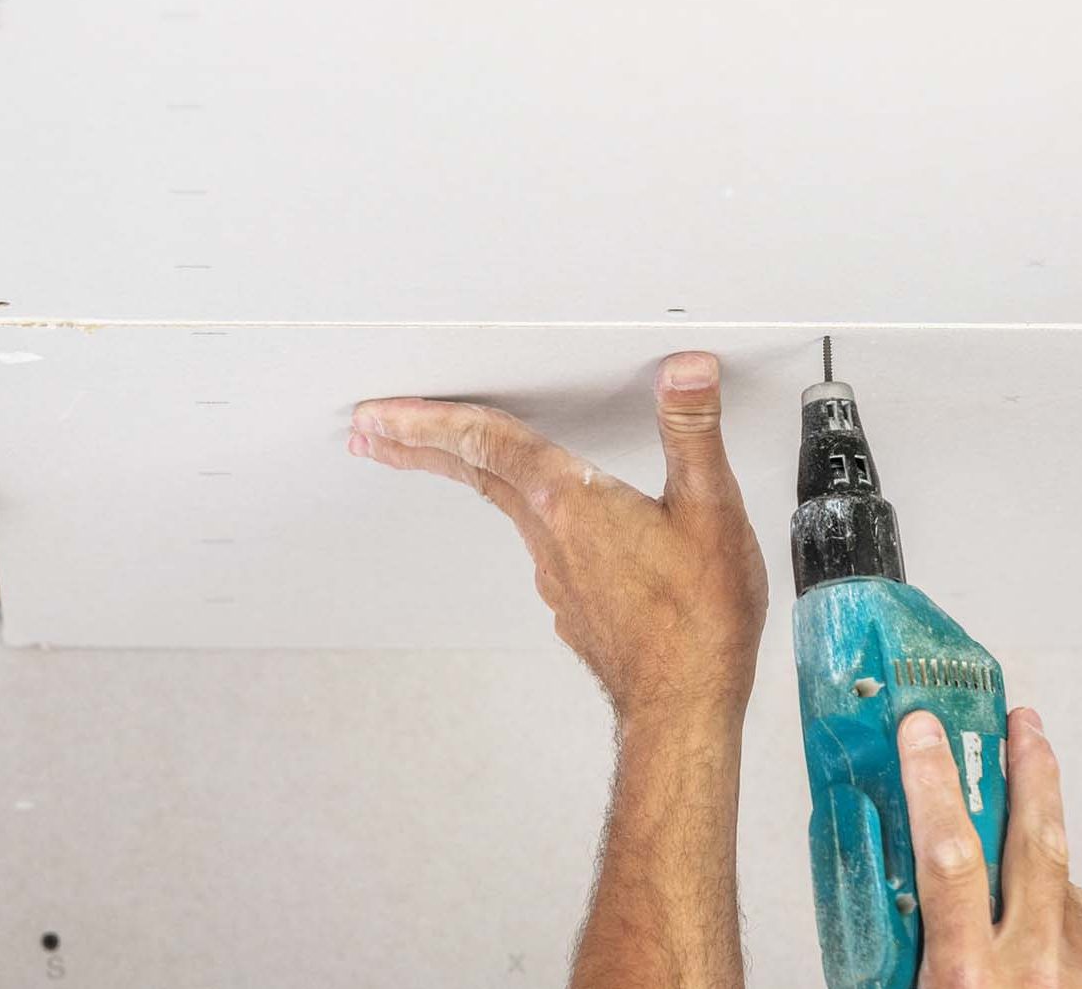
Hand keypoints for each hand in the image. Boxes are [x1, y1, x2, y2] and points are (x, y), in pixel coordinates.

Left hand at [349, 351, 767, 725]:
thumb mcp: (710, 509)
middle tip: (370, 427)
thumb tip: (684, 371)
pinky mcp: (571, 601)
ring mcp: (555, 573)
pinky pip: (533, 538)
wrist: (683, 710)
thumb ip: (692, 431)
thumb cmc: (698, 620)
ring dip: (459, 470)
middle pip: (473, 471)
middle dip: (416, 443)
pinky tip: (533, 513)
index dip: (429, 418)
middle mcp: (550, 536)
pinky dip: (511, 507)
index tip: (379, 412)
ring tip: (430, 454)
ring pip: (500, 503)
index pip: (488, 442)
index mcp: (572, 503)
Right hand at [898, 707, 1081, 986]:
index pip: (950, 856)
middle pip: (1036, 843)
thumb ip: (896, 943)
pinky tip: (1042, 917)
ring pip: (1063, 885)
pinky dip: (1061, 910)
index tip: (922, 730)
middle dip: (1031, 771)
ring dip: (1039, 849)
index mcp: (964, 977)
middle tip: (1022, 723)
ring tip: (1019, 827)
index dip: (935, 782)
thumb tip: (871, 890)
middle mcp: (1031, 972)